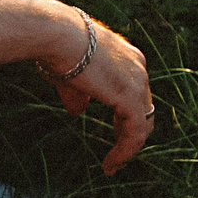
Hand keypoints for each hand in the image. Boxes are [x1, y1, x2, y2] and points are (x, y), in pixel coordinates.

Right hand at [38, 13, 154, 173]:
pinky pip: (135, 133)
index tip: (114, 129)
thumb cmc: (54, 47)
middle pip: (143, 107)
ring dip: (128, 146)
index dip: (124, 112)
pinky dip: (125, 151)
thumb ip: (77, 94)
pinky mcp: (131, 98)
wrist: (56, 33)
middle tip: (118, 151)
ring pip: (143, 123)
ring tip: (113, 164)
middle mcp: (137, 67)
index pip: (133, 90)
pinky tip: (111, 163)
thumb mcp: (67, 74)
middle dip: (130, 130)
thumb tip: (77, 111)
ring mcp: (137, 82)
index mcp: (125, 56)